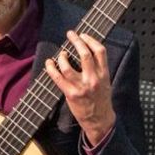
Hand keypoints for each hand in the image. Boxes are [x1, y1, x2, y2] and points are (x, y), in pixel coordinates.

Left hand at [45, 30, 115, 144]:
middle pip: (84, 54)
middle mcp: (93, 79)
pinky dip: (51, 68)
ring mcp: (81, 86)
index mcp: (104, 74)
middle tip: (70, 34)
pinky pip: (58, 78)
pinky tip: (49, 63)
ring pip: (68, 66)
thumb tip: (85, 53)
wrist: (99, 120)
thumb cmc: (101, 100)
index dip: (90, 40)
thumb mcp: (105, 82)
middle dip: (76, 41)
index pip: (100, 51)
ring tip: (61, 54)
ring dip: (62, 57)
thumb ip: (98, 69)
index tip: (83, 35)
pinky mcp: (70, 93)